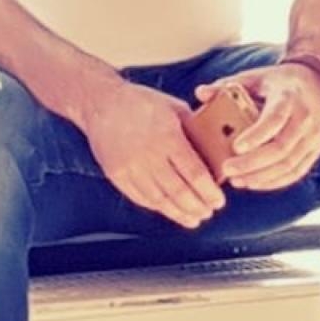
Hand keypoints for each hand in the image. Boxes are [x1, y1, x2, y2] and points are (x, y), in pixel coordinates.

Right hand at [78, 79, 226, 229]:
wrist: (101, 103)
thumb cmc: (140, 102)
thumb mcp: (174, 107)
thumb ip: (194, 130)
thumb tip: (213, 151)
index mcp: (168, 137)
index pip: (195, 173)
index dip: (209, 192)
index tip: (218, 201)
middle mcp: (149, 155)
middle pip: (179, 191)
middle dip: (197, 206)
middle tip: (208, 212)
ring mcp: (131, 167)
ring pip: (160, 200)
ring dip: (179, 213)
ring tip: (193, 218)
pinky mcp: (117, 175)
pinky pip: (140, 198)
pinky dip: (157, 207)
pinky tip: (168, 210)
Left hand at [195, 65, 319, 190]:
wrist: (315, 84)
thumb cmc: (278, 82)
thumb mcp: (254, 77)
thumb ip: (227, 85)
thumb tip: (200, 93)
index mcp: (289, 97)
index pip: (274, 119)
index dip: (256, 136)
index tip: (235, 147)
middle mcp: (305, 118)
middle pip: (281, 148)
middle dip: (253, 163)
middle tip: (228, 170)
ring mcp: (313, 137)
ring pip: (289, 165)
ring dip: (261, 177)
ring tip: (237, 180)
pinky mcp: (315, 150)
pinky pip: (295, 172)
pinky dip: (274, 182)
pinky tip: (253, 182)